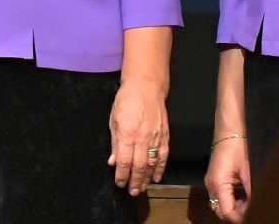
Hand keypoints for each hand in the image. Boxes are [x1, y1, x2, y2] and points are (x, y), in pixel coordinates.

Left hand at [108, 80, 169, 195]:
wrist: (146, 87)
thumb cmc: (126, 101)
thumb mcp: (114, 120)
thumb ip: (114, 142)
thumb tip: (113, 162)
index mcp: (126, 134)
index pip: (124, 161)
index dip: (122, 175)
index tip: (119, 183)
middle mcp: (141, 138)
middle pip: (139, 166)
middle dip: (135, 181)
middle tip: (132, 192)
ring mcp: (154, 137)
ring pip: (152, 164)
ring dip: (146, 178)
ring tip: (142, 188)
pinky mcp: (164, 135)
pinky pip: (163, 156)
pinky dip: (160, 168)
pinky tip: (156, 177)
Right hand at [204, 136, 250, 221]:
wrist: (230, 128)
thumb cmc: (239, 147)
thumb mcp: (248, 171)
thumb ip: (250, 193)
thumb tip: (257, 208)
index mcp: (218, 184)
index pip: (227, 212)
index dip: (240, 218)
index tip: (255, 216)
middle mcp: (211, 186)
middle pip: (221, 211)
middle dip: (237, 214)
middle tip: (255, 210)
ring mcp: (212, 182)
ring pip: (221, 204)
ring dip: (236, 207)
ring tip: (252, 203)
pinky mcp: (215, 177)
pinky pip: (222, 195)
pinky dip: (233, 199)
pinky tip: (246, 195)